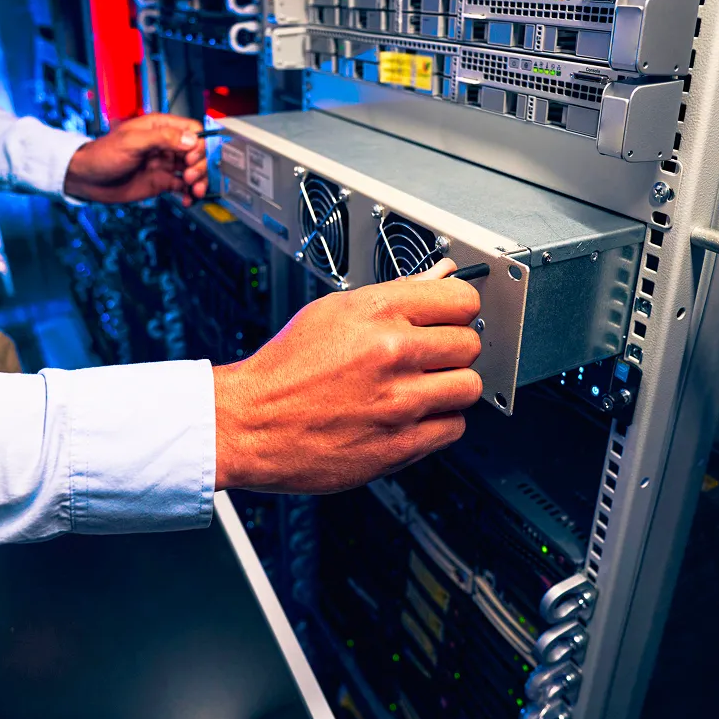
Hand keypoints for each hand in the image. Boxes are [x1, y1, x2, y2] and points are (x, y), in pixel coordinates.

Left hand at [63, 114, 208, 203]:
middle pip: (197, 152)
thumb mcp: (132, 142)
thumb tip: (191, 140)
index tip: (192, 158)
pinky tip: (187, 198)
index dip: (198, 144)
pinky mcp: (163, 182)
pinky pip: (185, 187)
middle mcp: (166, 145)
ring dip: (200, 181)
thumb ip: (163, 138)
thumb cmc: (103, 155)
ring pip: (195, 170)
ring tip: (194, 190)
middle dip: (200, 165)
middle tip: (190, 176)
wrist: (88, 179)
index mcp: (160, 128)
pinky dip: (190, 194)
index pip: (192, 130)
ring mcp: (166, 164)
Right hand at [213, 259, 482, 493]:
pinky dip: (439, 423)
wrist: (249, 423)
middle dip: (453, 348)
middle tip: (431, 355)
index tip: (453, 315)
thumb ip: (395, 294)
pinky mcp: (400, 444)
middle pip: (469, 343)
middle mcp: (391, 353)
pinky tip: (413, 415)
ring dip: (450, 388)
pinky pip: (454, 428)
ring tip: (423, 387)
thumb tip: (441, 274)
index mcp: (376, 312)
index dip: (460, 307)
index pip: (461, 298)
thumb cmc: (285, 369)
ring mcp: (399, 401)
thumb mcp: (333, 312)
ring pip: (468, 387)